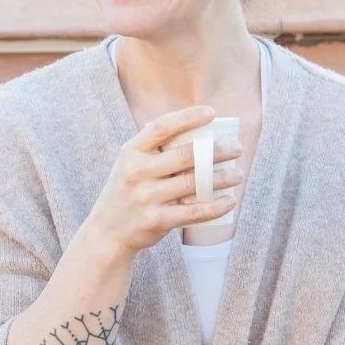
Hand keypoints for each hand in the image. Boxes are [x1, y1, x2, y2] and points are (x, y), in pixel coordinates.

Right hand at [88, 106, 243, 257]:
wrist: (107, 231)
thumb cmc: (128, 191)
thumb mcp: (130, 164)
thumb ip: (155, 150)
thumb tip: (198, 133)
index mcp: (131, 152)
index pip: (162, 127)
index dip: (188, 117)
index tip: (211, 112)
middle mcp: (137, 172)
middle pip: (185, 155)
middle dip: (216, 150)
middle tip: (237, 148)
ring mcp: (147, 197)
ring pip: (194, 183)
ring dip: (222, 177)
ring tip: (238, 174)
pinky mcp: (157, 220)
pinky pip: (194, 212)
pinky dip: (216, 206)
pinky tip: (230, 200)